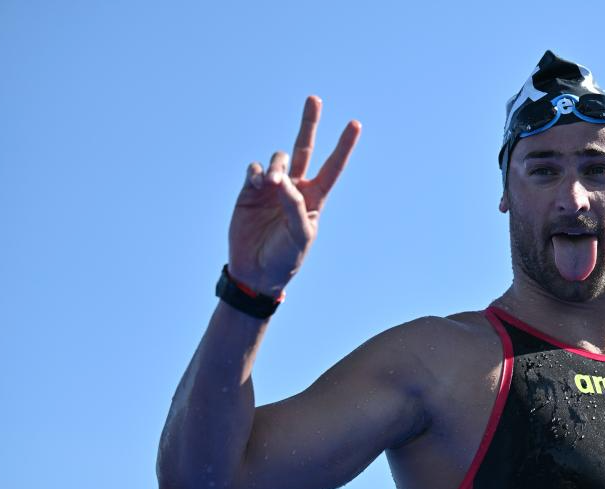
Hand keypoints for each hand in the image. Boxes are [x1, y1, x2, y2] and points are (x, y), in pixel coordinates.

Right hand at [227, 96, 360, 295]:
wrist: (255, 272)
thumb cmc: (284, 257)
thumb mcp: (298, 236)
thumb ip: (294, 206)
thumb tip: (281, 179)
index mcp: (314, 198)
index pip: (332, 167)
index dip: (343, 146)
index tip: (355, 124)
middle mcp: (294, 188)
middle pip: (304, 148)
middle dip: (309, 123)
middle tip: (314, 98)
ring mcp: (271, 187)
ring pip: (277, 159)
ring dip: (275, 166)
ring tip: (270, 183)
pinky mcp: (249, 190)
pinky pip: (254, 168)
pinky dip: (256, 172)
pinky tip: (257, 183)